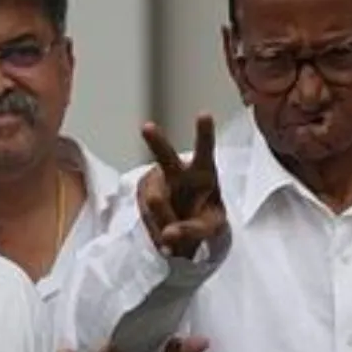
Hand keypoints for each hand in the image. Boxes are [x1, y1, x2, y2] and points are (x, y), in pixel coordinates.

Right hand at [136, 114, 223, 258]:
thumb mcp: (210, 228)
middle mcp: (177, 171)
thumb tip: (168, 235)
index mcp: (203, 172)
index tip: (204, 114)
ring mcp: (156, 183)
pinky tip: (164, 237)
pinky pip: (146, 218)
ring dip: (165, 223)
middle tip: (146, 127)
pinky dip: (155, 232)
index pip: (205, 150)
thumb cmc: (204, 218)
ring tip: (175, 236)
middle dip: (156, 141)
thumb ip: (193, 231)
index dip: (204, 133)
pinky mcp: (141, 196)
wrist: (184, 227)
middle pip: (165, 157)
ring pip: (156, 203)